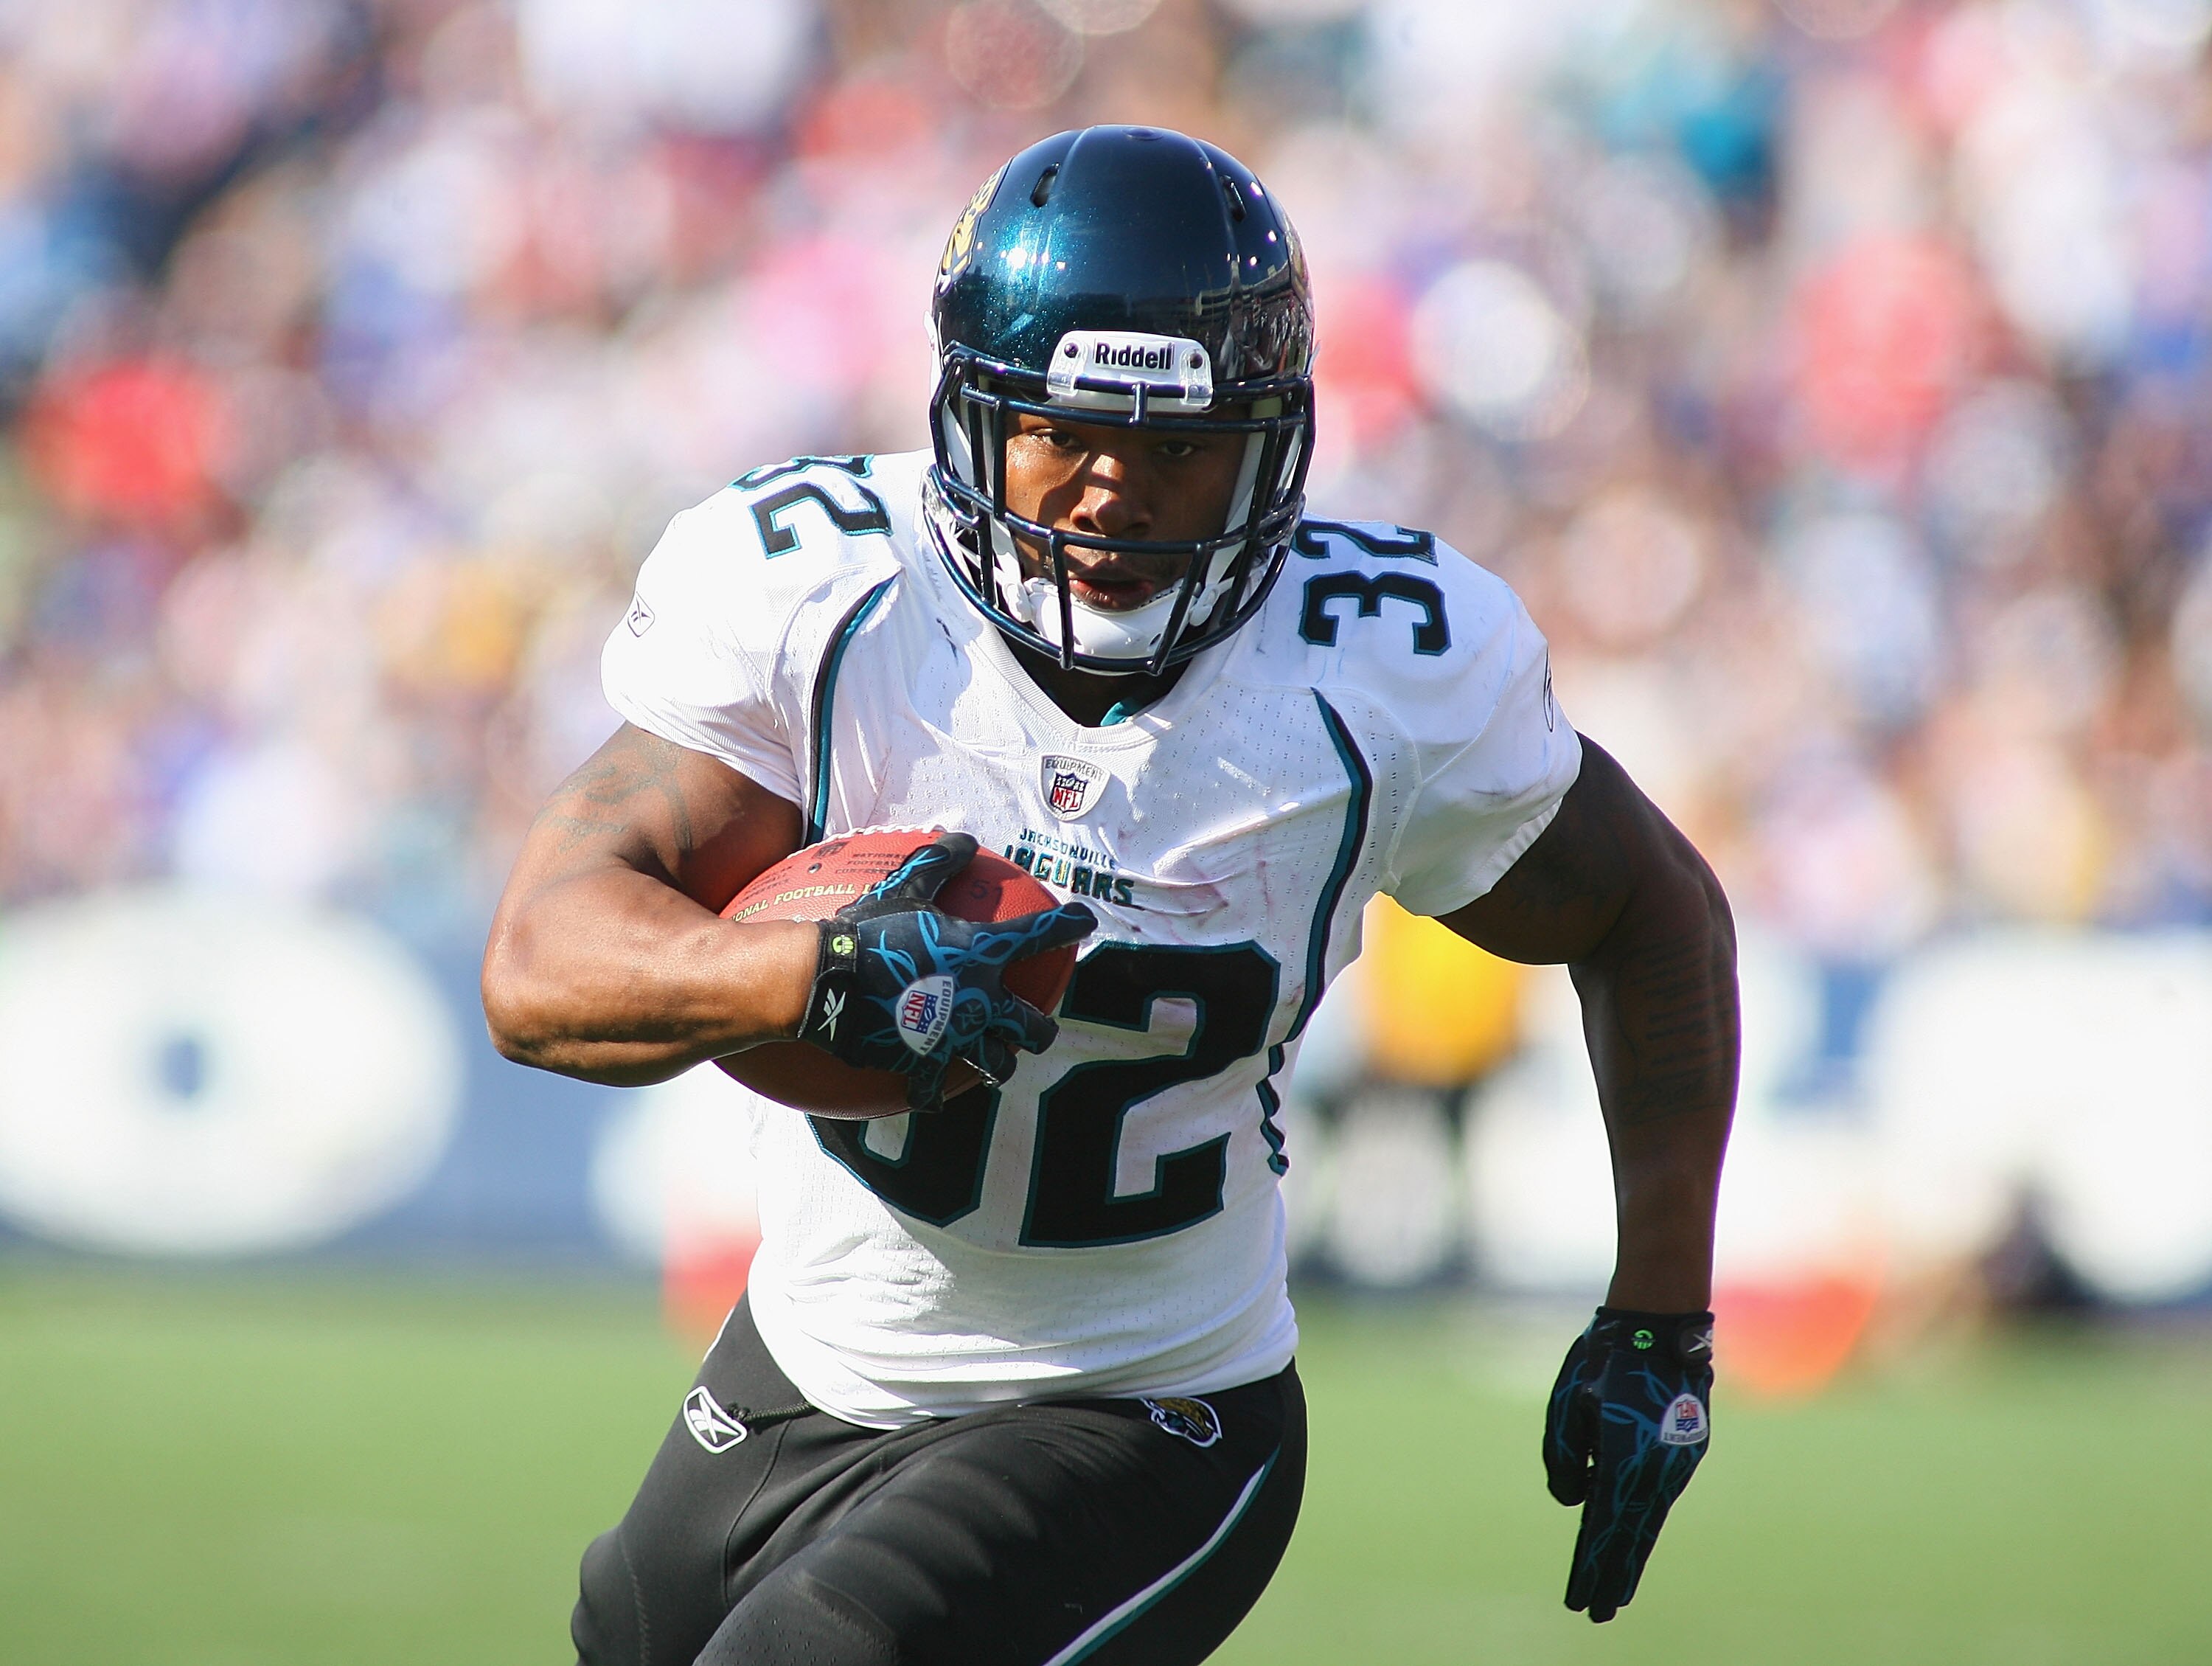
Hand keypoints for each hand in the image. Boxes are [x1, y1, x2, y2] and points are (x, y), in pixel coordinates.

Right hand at [796, 831, 1095, 1109]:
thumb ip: (938, 862)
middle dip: (1042, 1029)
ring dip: (1000, 1062)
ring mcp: (954, 1040)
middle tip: (1039, 1026)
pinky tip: (932, 1096)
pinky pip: (933, 1090)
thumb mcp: (905, 887)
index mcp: (981, 955)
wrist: (826, 981)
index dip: (1068, 926)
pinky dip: (933, 1094)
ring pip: (997, 1064)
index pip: (1039, 935)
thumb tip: (963, 837)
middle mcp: (980, 1002)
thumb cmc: (869, 931)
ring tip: (997, 1060)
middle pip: (1033, 1027)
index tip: (1085, 922)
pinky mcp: (922, 1064)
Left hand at [1543, 1306, 1713, 1621]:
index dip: (1590, 1568)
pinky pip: (1659, 1495)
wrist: (1661, 1320)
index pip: (1603, 1530)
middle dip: (1613, 1576)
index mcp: (1624, 1460)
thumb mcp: (1566, 1403)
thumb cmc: (1605, 1357)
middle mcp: (1657, 1469)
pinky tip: (1632, 1533)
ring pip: (1650, 1518)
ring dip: (1632, 1551)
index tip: (1579, 1603)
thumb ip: (1563, 1458)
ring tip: (1617, 1586)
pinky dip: (1645, 1520)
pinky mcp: (1687, 1448)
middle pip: (1632, 1536)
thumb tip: (1573, 1501)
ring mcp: (1678, 1460)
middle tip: (1598, 1613)